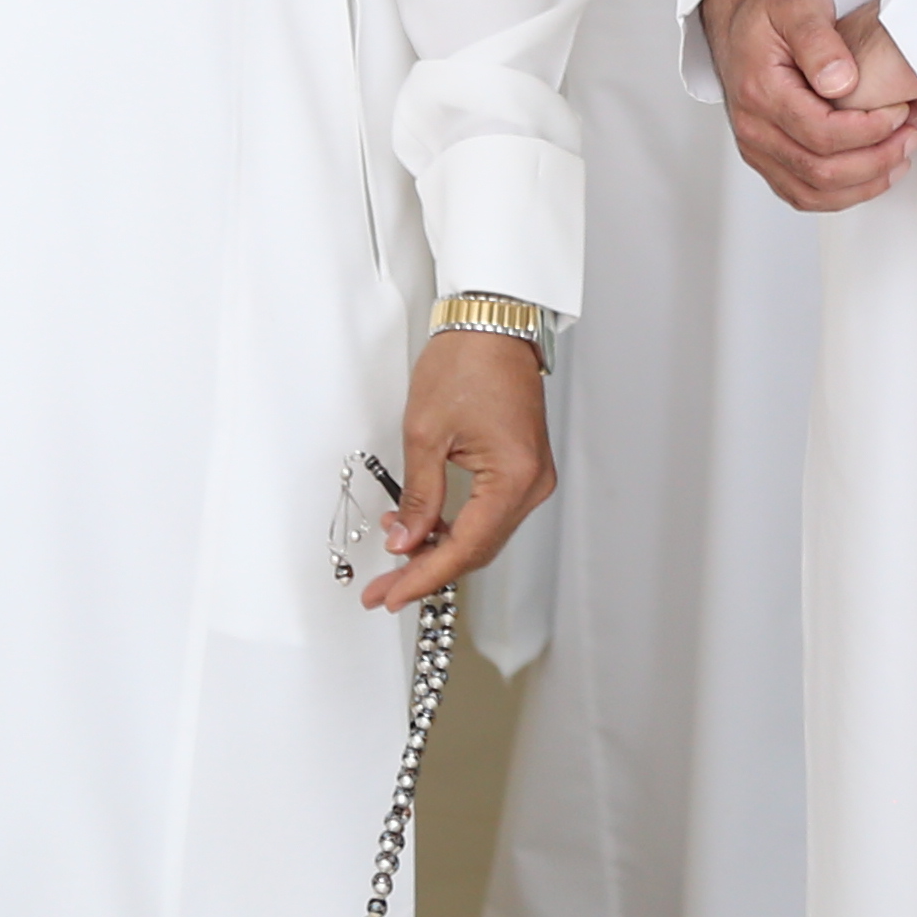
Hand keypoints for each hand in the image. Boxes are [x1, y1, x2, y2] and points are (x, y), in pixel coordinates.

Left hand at [363, 325, 553, 609]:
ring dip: (440, 550)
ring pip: (483, 536)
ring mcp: (532, 477)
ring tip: (395, 557)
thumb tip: (405, 542)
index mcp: (513, 477)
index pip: (465, 547)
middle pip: (478, 550)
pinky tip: (423, 529)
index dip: (423, 576)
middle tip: (383, 588)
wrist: (492, 322)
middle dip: (428, 571)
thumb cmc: (467, 361)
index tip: (390, 595)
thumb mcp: (426, 432)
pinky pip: (489, 514)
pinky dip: (456, 527)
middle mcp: (532, 484)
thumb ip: (418, 496)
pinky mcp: (523, 469)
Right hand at [703, 0, 916, 209]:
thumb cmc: (767, 9)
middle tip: (910, 136)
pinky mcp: (766, 157)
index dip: (869, 131)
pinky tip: (872, 174)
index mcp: (761, 91)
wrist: (738, 15)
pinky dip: (842, 193)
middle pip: (820, 171)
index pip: (820, 133)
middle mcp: (753, 127)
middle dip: (876, 160)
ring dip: (863, 184)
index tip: (899, 112)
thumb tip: (841, 82)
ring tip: (899, 157)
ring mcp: (757, 147)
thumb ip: (819, 41)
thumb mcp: (797, 4)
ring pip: (812, 193)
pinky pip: (803, 193)